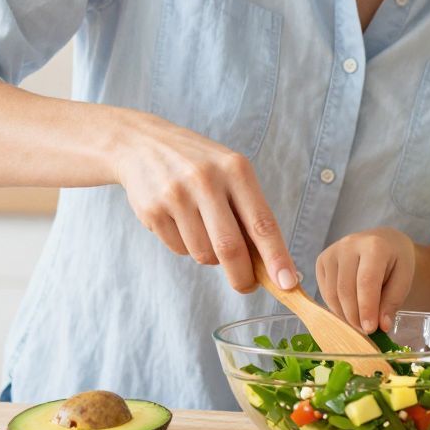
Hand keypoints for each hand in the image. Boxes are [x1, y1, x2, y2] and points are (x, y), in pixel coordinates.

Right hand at [111, 109, 296, 293]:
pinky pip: (179, 249)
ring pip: (203, 254)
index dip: (276, 257)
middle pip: (230, 247)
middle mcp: (206, 180)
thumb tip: (267, 264)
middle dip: (243, 276)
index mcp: (235, 169)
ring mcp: (176, 195)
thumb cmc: (198, 164)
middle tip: (248, 285)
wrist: (141, 143)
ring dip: (210, 257)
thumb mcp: (229, 172)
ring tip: (204, 231)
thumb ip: (248, 211)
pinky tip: (180, 222)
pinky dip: (186, 247)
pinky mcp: (152, 211)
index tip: (287, 283)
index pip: (262, 223)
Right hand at [315, 227, 418, 333]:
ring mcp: (332, 252)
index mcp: (374, 245)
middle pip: (345, 289)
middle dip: (355, 316)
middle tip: (366, 331)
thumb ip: (393, 301)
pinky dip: (336, 307)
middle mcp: (349, 244)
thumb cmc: (396, 261)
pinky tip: (350, 312)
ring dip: (344, 315)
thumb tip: (381, 325)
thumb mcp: (404, 278)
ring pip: (332, 293)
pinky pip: (325, 292)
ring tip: (359, 324)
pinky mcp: (322, 261)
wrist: (384, 242)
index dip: (366, 308)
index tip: (370, 329)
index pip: (366, 281)